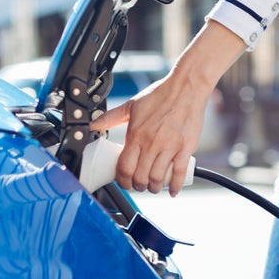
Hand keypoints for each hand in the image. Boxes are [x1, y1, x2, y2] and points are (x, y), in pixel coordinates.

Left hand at [91, 74, 207, 195]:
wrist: (186, 87)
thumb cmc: (160, 95)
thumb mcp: (131, 105)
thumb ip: (110, 117)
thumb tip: (92, 125)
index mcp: (136, 134)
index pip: (124, 168)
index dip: (122, 181)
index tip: (124, 182)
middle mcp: (152, 143)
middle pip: (140, 177)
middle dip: (138, 187)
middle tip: (139, 186)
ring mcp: (170, 147)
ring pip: (158, 179)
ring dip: (154, 188)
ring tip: (153, 187)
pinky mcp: (186, 148)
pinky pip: (179, 173)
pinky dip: (175, 186)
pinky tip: (172, 191)